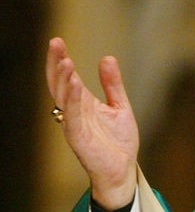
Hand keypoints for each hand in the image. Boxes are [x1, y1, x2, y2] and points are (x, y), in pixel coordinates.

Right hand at [46, 37, 138, 209]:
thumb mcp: (120, 107)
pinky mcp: (78, 137)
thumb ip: (113, 85)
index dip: (62, 60)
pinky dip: (72, 100)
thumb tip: (107, 58)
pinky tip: (75, 85)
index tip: (58, 41)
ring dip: (63, 79)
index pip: (69, 78)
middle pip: (60, 83)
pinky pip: (72, 116)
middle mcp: (75, 111)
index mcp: (84, 103)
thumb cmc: (119, 143)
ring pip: (63, 98)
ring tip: (65, 61)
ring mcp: (74, 124)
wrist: (123, 171)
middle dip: (56, 63)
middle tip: (55, 43)